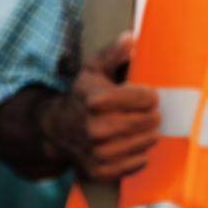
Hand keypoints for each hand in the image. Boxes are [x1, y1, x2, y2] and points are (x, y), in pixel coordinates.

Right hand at [39, 33, 160, 181]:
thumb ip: (113, 52)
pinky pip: (139, 162)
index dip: (150, 95)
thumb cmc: (82, 95)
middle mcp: (96, 128)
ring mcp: (98, 152)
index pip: (147, 98)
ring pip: (147, 141)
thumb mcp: (93, 69)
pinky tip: (132, 143)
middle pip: (150, 120)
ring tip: (141, 126)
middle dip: (152, 114)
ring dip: (149, 133)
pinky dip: (141, 153)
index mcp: (96, 100)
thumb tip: (131, 38)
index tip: (145, 95)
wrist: (56, 129)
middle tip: (147, 112)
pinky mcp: (101, 170)